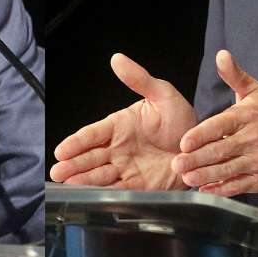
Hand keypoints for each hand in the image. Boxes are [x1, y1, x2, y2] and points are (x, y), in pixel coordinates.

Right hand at [50, 53, 196, 189]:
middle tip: (57, 172)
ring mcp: (126, 168)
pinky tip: (88, 197)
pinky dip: (103, 194)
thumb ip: (139, 79)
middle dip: (73, 165)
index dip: (76, 142)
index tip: (61, 150)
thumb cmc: (180, 118)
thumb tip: (117, 59)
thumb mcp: (162, 94)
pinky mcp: (138, 186)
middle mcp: (118, 148)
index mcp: (119, 126)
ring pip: (99, 175)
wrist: (200, 147)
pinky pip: (117, 191)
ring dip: (82, 181)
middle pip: (90, 157)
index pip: (92, 134)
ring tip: (65, 185)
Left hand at [171, 49, 257, 195]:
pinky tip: (206, 190)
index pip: (221, 126)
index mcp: (247, 117)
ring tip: (187, 178)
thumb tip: (221, 55)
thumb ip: (235, 76)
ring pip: (228, 170)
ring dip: (205, 176)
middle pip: (221, 151)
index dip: (201, 135)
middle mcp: (252, 139)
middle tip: (177, 164)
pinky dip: (222, 189)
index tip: (184, 142)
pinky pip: (239, 185)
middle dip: (197, 159)